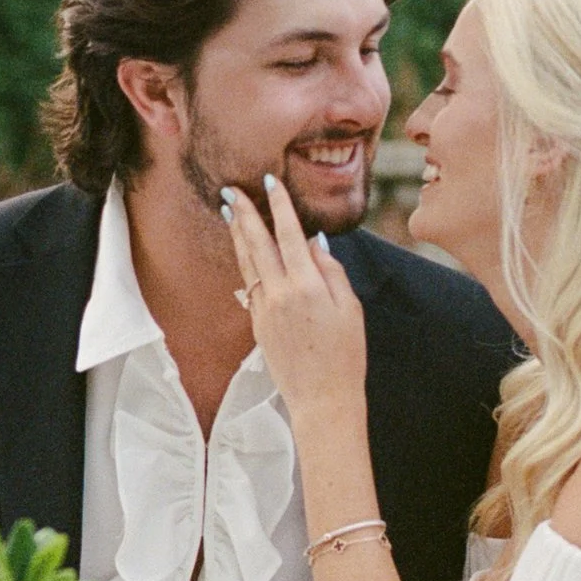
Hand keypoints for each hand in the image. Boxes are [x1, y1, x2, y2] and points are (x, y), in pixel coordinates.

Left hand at [224, 175, 366, 422]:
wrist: (322, 399)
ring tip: (229, 212)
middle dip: (245, 213)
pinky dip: (244, 262)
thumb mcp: (351, 309)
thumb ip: (332, 272)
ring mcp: (264, 309)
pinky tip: (242, 251)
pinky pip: (248, 284)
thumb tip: (315, 243)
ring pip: (246, 262)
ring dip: (237, 234)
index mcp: (307, 286)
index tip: (270, 181)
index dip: (279, 205)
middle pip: (258, 243)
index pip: (290, 233)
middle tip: (232, 190)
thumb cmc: (346, 355)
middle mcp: (280, 293)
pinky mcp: (257, 324)